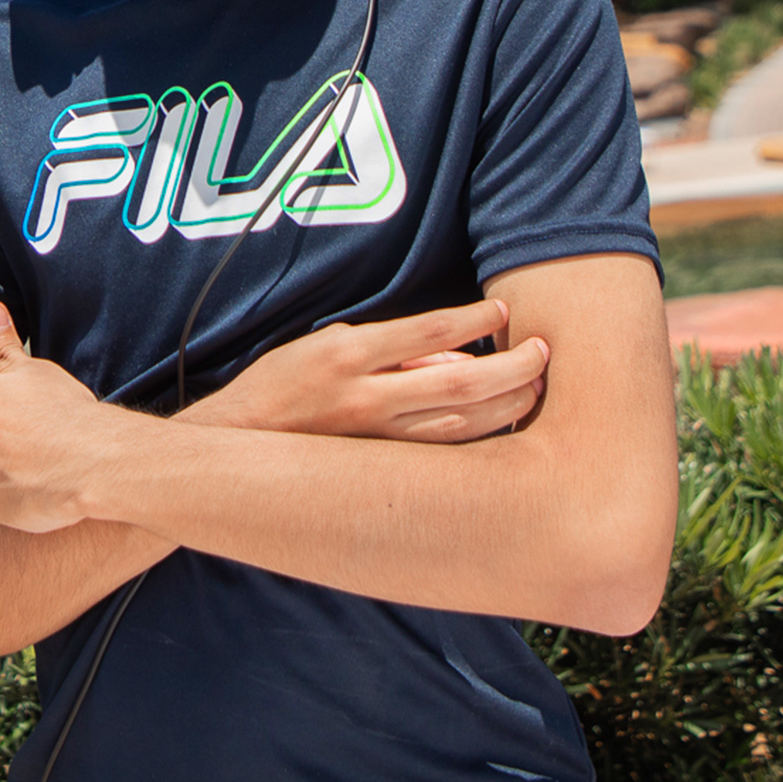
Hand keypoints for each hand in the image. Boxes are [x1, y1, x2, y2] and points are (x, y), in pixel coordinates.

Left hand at [0, 302, 131, 533]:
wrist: (92, 462)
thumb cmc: (63, 410)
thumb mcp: (33, 368)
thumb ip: (1, 343)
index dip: (5, 409)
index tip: (30, 414)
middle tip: (34, 440)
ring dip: (0, 468)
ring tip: (39, 464)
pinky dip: (11, 495)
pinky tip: (38, 486)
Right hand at [193, 300, 547, 442]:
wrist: (238, 443)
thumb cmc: (284, 385)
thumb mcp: (327, 343)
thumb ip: (389, 346)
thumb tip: (453, 352)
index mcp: (348, 353)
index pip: (429, 331)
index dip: (474, 321)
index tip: (505, 313)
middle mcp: (364, 397)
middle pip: (459, 383)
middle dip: (510, 368)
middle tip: (543, 353)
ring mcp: (375, 439)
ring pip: (460, 425)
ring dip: (506, 405)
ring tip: (536, 388)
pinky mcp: (380, 468)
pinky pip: (442, 453)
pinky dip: (479, 438)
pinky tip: (503, 426)